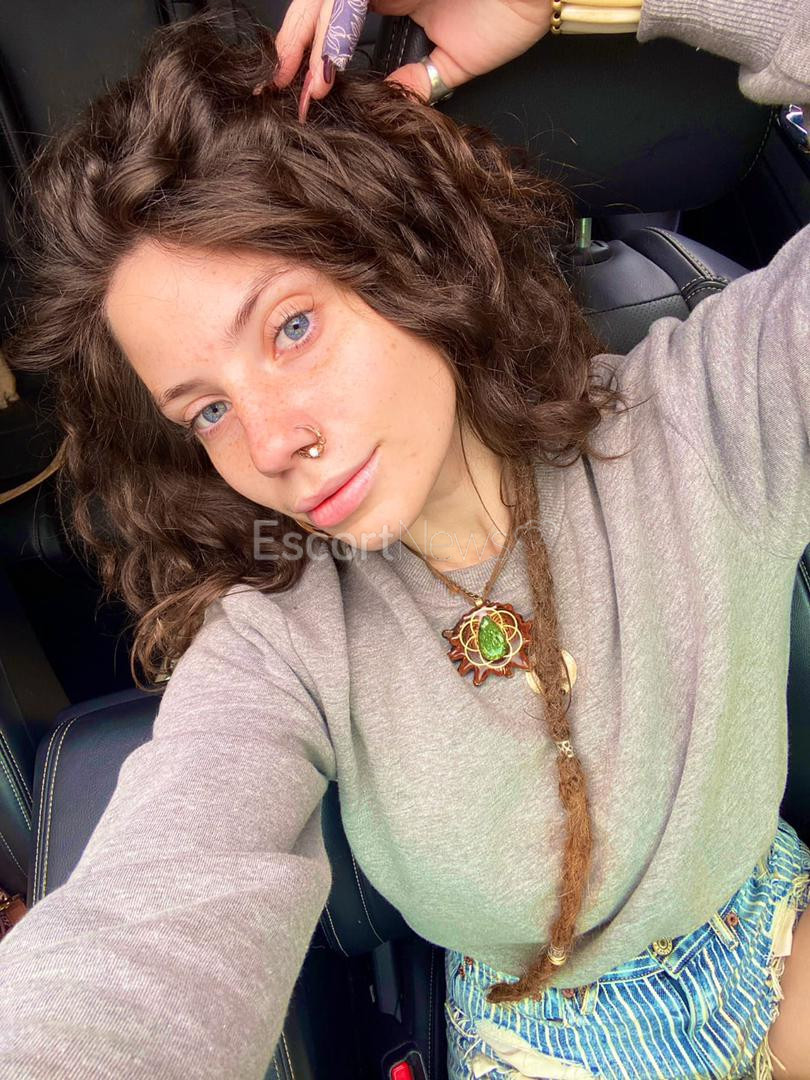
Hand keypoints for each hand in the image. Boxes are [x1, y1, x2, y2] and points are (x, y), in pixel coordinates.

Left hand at [272, 0, 552, 121]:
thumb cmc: (510, 11)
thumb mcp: (454, 61)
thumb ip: (419, 80)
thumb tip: (393, 101)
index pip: (339, 27)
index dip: (317, 57)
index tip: (304, 95)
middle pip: (322, 9)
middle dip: (298, 51)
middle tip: (282, 91)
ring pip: (328, 1)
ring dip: (311, 43)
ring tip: (303, 82)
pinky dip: (334, 27)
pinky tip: (328, 59)